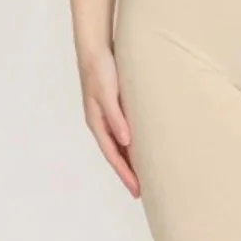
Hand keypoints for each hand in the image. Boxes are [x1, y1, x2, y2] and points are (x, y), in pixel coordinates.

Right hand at [78, 47, 139, 196]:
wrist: (95, 48)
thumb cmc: (101, 70)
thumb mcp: (108, 94)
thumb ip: (116, 117)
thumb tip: (126, 142)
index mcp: (97, 123)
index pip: (113, 155)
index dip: (125, 174)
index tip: (138, 191)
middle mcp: (101, 122)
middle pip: (116, 154)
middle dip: (128, 173)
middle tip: (143, 192)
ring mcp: (107, 115)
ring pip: (120, 145)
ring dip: (130, 160)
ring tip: (144, 174)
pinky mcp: (114, 106)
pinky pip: (123, 131)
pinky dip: (131, 144)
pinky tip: (141, 146)